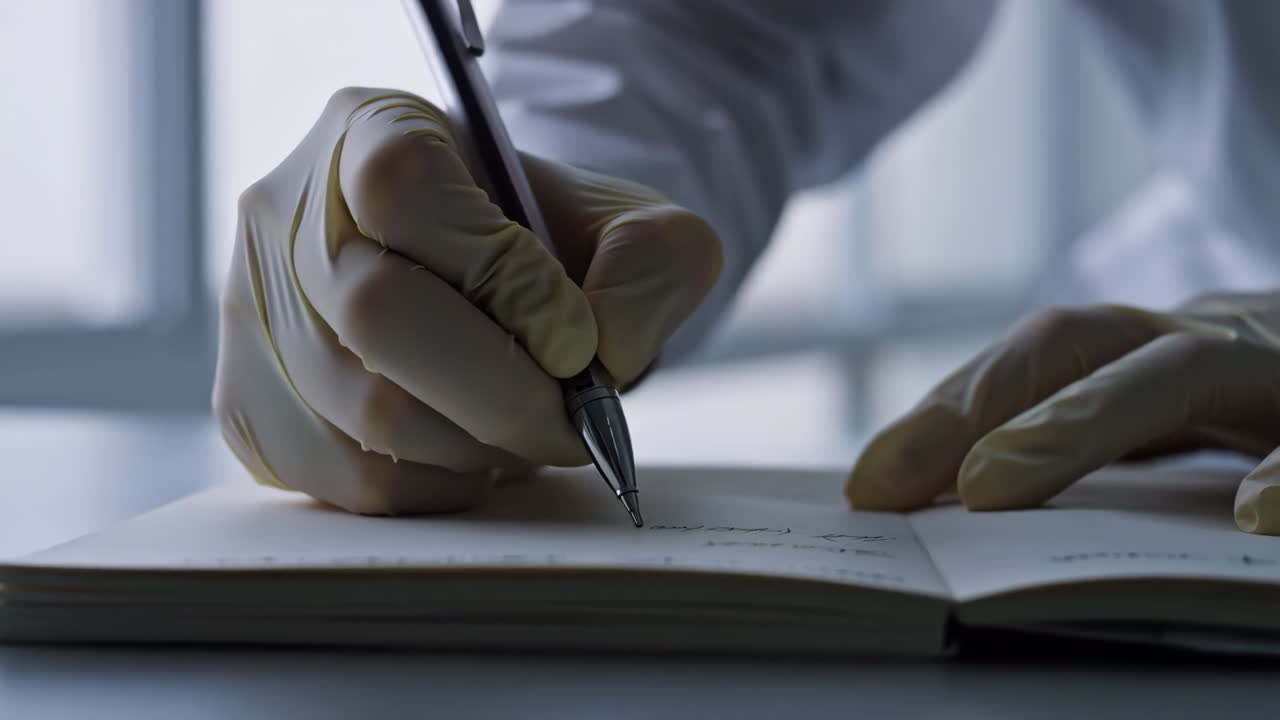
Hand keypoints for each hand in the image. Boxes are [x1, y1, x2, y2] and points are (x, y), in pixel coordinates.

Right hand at [213, 87, 720, 513]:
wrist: (486, 286)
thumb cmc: (552, 249)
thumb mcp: (631, 225)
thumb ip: (651, 266)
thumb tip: (601, 356)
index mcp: (367, 131)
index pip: (405, 190)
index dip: (503, 277)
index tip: (577, 341)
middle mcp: (285, 216)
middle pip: (373, 313)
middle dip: (502, 392)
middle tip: (571, 421)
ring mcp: (253, 315)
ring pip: (363, 414)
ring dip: (477, 445)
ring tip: (523, 428)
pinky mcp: (251, 405)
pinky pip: (345, 478)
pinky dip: (436, 485)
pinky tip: (471, 449)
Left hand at [847, 291, 1279, 534]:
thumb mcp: (1188, 422)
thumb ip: (1105, 445)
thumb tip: (958, 493)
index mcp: (1170, 348)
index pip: (1043, 354)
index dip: (949, 405)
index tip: (868, 484)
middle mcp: (1223, 342)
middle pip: (1089, 340)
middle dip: (982, 400)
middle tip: (892, 484)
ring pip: (1183, 369)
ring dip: (1081, 420)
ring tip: (992, 482)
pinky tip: (1256, 519)